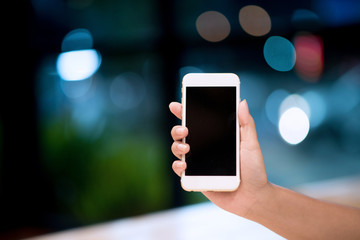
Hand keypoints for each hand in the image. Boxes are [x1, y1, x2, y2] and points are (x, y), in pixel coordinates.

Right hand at [169, 100, 270, 217]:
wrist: (254, 197)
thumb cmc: (254, 170)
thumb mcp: (251, 144)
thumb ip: (246, 124)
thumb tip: (242, 102)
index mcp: (215, 137)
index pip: (197, 121)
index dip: (184, 112)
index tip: (177, 105)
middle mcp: (204, 148)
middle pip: (182, 134)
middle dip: (177, 129)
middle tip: (184, 129)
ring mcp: (198, 163)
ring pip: (178, 150)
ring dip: (177, 146)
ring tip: (186, 147)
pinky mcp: (195, 178)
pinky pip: (180, 171)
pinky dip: (177, 166)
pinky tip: (184, 164)